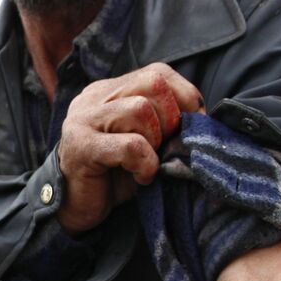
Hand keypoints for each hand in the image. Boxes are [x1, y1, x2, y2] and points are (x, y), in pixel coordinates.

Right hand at [56, 63, 204, 232]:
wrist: (76, 208)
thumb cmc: (115, 175)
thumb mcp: (147, 142)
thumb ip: (166, 124)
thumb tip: (204, 121)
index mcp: (112, 90)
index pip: (158, 73)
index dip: (184, 97)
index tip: (187, 128)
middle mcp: (95, 97)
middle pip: (152, 83)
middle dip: (171, 118)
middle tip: (164, 147)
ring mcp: (84, 119)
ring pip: (140, 109)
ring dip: (155, 141)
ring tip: (147, 163)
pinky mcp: (81, 146)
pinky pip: (130, 145)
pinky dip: (145, 163)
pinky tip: (141, 177)